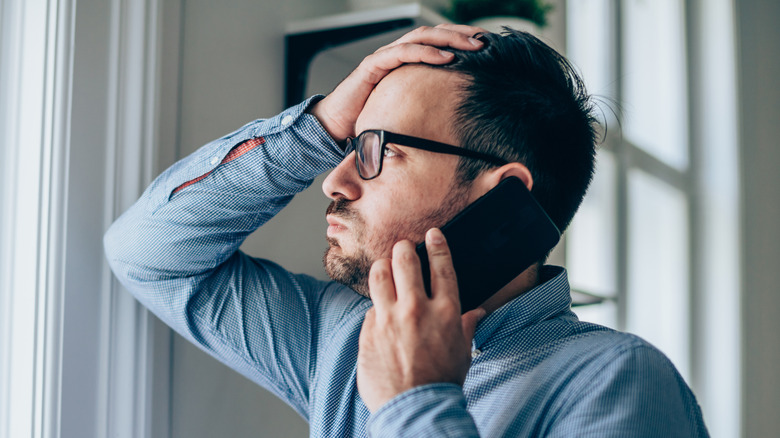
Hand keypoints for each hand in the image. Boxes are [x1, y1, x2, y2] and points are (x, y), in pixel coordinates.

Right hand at [309, 24, 485, 141]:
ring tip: (473, 45)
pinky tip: (446, 57)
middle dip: (461, 34)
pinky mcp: (373, 65)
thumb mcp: (406, 112)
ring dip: (449, 39)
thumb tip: (456, 119)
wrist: (335, 126)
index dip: (461, 40)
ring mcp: (384, 57)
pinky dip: (426, 52)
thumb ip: (425, 108)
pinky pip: (402, 52)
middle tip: (486, 40)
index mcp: (406, 63)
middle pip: (433, 34)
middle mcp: (396, 54)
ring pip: (421, 37)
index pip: (437, 43)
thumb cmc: (368, 119)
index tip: (488, 46)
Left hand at [357, 228, 486, 412]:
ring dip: (383, 267)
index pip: (441, 265)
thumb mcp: (462, 351)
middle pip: (404, 260)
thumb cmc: (442, 382)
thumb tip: (477, 313)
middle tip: (403, 249)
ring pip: (379, 274)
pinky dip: (376, 306)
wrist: (415, 409)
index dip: (436, 244)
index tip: (432, 234)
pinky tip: (381, 312)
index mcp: (445, 311)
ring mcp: (389, 319)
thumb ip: (466, 326)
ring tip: (385, 269)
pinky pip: (370, 307)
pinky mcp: (368, 332)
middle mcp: (416, 309)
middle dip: (403, 248)